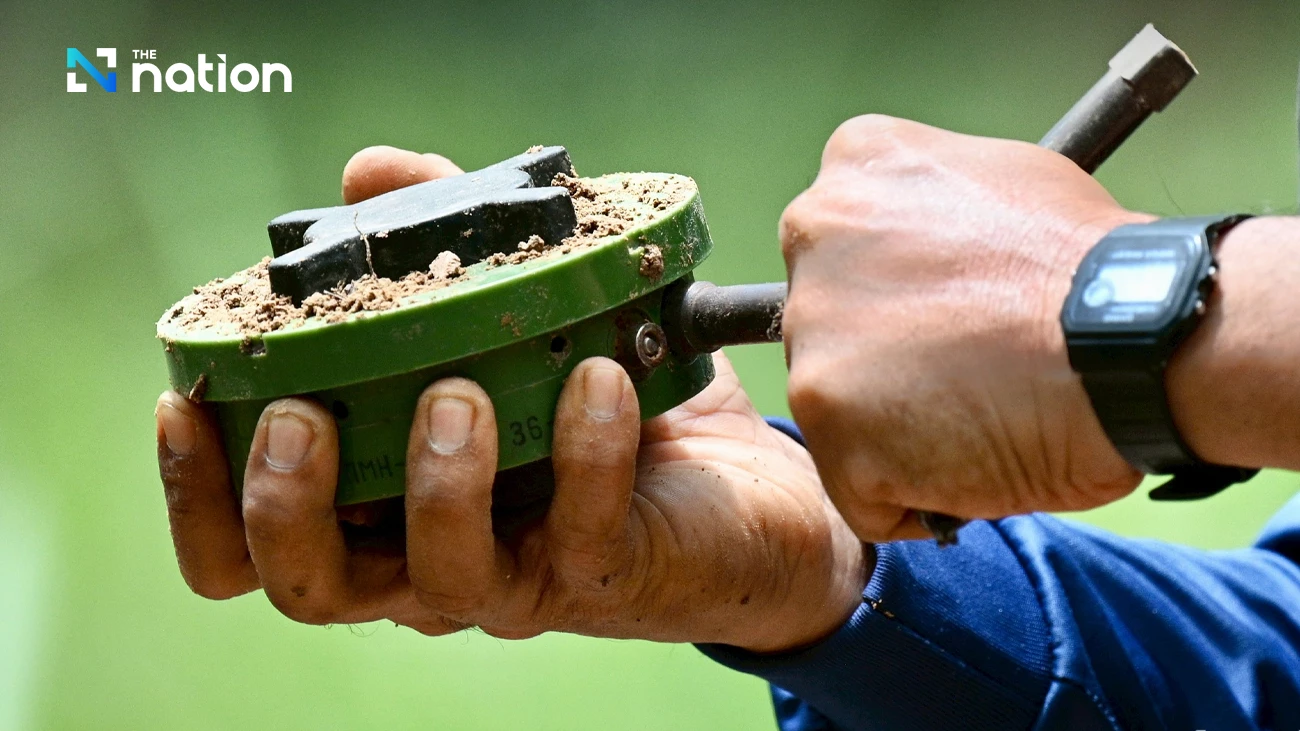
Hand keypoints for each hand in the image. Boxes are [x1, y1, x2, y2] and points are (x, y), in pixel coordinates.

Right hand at [155, 146, 866, 652]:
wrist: (750, 488)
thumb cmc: (606, 398)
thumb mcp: (516, 314)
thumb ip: (438, 244)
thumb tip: (368, 175)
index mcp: (380, 509)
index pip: (249, 542)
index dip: (198, 494)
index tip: (185, 402)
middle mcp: (428, 560)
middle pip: (308, 585)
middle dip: (282, 506)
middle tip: (299, 419)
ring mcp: (517, 579)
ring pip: (433, 578)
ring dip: (432, 483)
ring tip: (452, 393)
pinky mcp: (607, 576)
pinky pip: (579, 530)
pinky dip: (581, 451)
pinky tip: (592, 378)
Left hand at [779, 115, 1151, 540]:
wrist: (1134, 339)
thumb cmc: (1095, 267)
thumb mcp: (1004, 179)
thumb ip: (934, 209)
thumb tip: (928, 243)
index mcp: (854, 167)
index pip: (840, 246)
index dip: (898, 292)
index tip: (946, 312)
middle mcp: (813, 235)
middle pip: (828, 322)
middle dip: (886, 357)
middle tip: (966, 370)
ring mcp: (812, 331)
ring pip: (838, 406)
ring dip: (900, 427)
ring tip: (983, 415)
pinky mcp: (825, 418)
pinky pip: (858, 485)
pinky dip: (910, 494)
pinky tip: (973, 461)